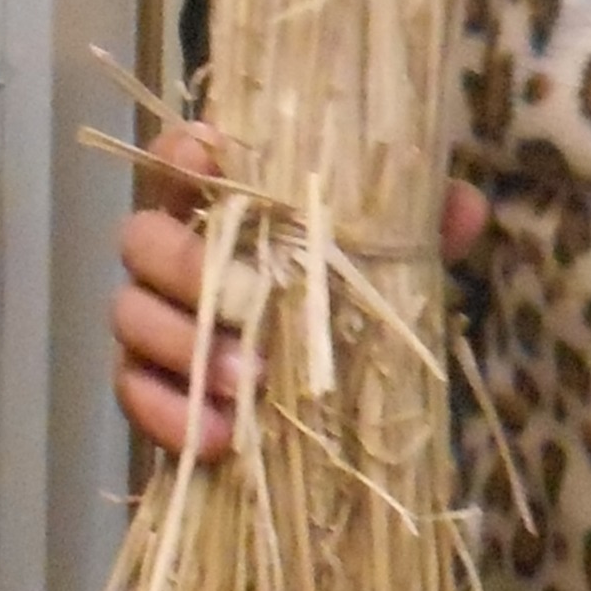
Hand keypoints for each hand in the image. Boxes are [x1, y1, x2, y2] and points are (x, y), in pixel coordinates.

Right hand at [113, 131, 489, 465]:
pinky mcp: (147, 385)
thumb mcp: (390, 267)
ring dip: (182, 347)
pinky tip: (219, 437)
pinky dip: (170, 414)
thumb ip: (419, 232)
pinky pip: (133, 392)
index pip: (180, 161)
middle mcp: (173, 257)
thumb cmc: (342, 308)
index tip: (206, 153)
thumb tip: (463, 208)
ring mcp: (151, 321)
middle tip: (242, 306)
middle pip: (140, 238)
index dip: (181, 153)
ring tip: (244, 384)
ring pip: (127, 314)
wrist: (326, 404)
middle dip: (184, 269)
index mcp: (223, 212)